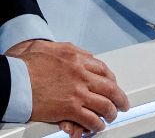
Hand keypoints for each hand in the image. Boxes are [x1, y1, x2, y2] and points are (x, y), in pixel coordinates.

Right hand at [8, 39, 127, 135]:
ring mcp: (77, 92)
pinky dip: (96, 124)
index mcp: (77, 58)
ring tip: (112, 116)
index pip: (103, 69)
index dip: (111, 79)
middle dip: (119, 97)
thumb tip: (80, 54)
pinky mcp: (69, 108)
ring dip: (111, 112)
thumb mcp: (50, 47)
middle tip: (122, 103)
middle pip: (110, 87)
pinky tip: (97, 126)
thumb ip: (69, 51)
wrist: (12, 79)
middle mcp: (81, 74)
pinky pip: (90, 118)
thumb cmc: (25, 64)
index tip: (113, 85)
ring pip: (104, 104)